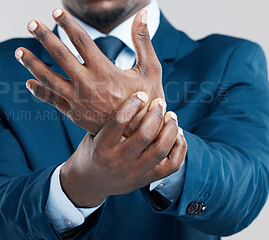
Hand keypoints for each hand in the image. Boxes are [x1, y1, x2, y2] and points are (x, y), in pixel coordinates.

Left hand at [15, 9, 163, 134]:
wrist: (138, 135)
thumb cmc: (146, 100)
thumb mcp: (150, 69)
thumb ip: (143, 40)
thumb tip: (142, 13)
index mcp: (104, 70)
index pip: (81, 40)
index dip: (68, 24)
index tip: (56, 12)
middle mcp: (87, 83)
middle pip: (59, 55)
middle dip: (44, 37)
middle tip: (30, 23)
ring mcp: (77, 100)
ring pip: (49, 78)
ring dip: (32, 63)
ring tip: (18, 51)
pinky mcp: (73, 113)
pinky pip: (51, 100)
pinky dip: (38, 91)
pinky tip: (28, 83)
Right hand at [59, 92, 186, 207]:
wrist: (89, 183)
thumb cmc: (91, 150)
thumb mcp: (92, 132)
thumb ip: (107, 116)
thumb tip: (128, 86)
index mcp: (101, 148)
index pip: (119, 121)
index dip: (133, 104)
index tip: (142, 94)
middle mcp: (118, 162)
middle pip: (145, 135)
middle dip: (156, 114)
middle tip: (160, 103)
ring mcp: (134, 174)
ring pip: (160, 149)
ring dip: (170, 129)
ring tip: (171, 116)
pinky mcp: (146, 180)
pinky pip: (171, 165)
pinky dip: (179, 148)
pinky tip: (177, 134)